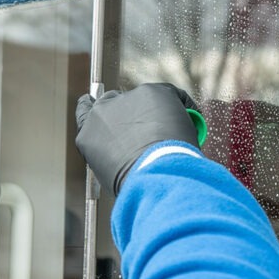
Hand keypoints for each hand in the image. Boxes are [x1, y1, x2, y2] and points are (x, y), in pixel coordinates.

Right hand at [75, 83, 199, 194]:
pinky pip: (173, 95)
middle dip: (134, 110)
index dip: (102, 110)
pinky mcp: (152, 93)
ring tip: (176, 134)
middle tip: (154, 125)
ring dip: (160, 113)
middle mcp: (103, 111)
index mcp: (88, 133)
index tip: (113, 111)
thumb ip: (113, 154)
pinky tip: (193, 121)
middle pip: (117, 100)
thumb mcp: (111, 173)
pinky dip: (185, 107)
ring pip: (147, 100)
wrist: (153, 176)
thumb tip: (132, 152)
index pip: (85, 110)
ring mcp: (127, 99)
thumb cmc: (136, 185)